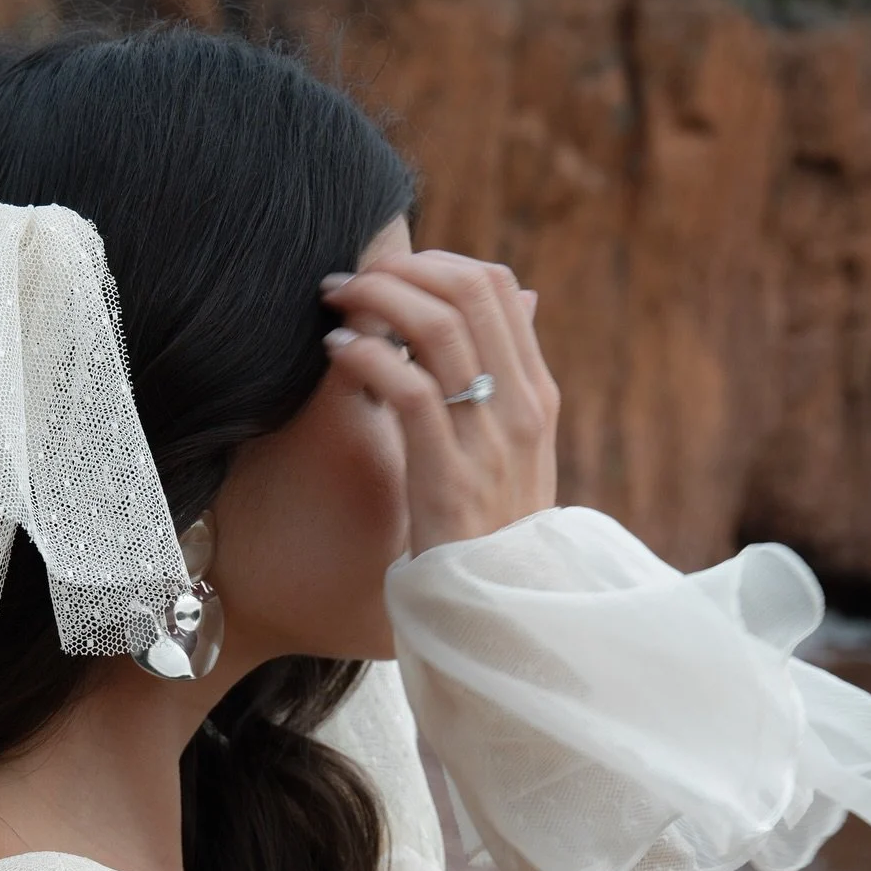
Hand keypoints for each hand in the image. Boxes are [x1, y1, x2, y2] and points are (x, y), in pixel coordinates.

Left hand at [320, 253, 559, 555]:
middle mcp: (519, 408)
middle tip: (349, 280)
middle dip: (400, 270)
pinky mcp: (449, 478)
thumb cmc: (492, 531)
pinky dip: (367, 356)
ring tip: (335, 306)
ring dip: (375, 301)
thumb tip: (524, 299)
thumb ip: (512, 376)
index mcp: (535, 394)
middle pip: (468, 291)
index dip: (437, 261)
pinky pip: (409, 389)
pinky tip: (337, 353)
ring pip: (438, 329)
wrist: (497, 609)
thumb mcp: (517, 450)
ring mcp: (488, 442)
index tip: (389, 270)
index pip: (498, 287)